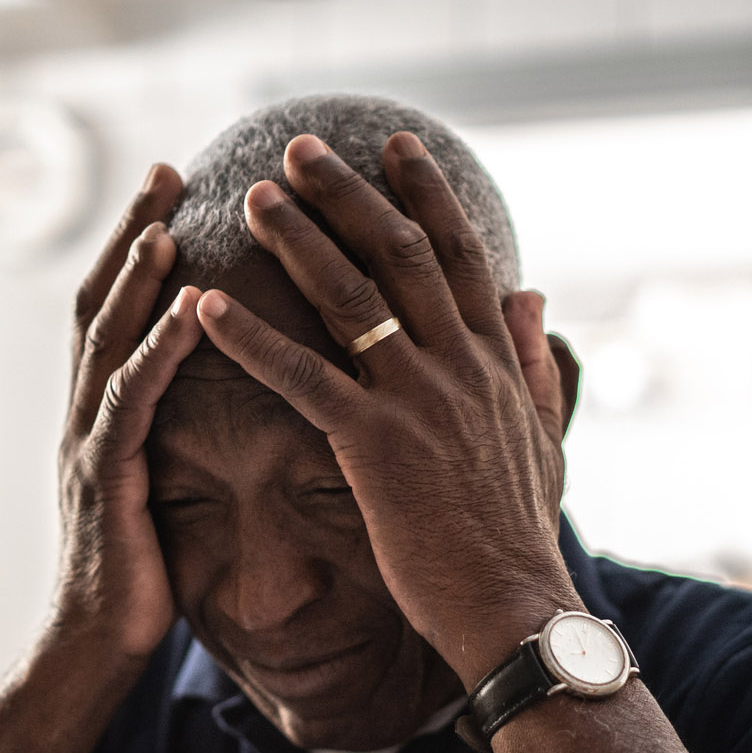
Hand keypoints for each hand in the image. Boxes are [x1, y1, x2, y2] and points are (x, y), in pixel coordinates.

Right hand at [54, 166, 203, 660]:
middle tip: (167, 170)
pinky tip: (187, 310)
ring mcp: (87, 444)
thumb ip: (165, 437)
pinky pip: (131, 402)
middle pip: (100, 303)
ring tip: (169, 221)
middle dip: (130, 232)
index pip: (114, 311)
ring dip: (136, 278)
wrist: (94, 646)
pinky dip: (157, 350)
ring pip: (106, 341)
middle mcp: (83, 415)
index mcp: (99, 413)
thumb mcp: (154, 489)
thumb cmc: (139, 575)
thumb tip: (211, 401)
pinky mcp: (104, 480)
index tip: (170, 191)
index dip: (134, 247)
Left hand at [196, 131, 575, 688]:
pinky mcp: (374, 445)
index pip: (462, 254)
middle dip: (348, 193)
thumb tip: (536, 297)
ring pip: (350, 298)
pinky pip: (302, 377)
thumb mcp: (543, 437)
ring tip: (252, 198)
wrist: (512, 606)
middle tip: (298, 149)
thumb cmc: (516, 535)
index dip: (426, 194)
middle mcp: (459, 363)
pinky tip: (207, 307)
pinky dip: (252, 337)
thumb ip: (535, 363)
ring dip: (297, 240)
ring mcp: (417, 399)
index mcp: (494, 361)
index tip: (394, 145)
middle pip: (400, 254)